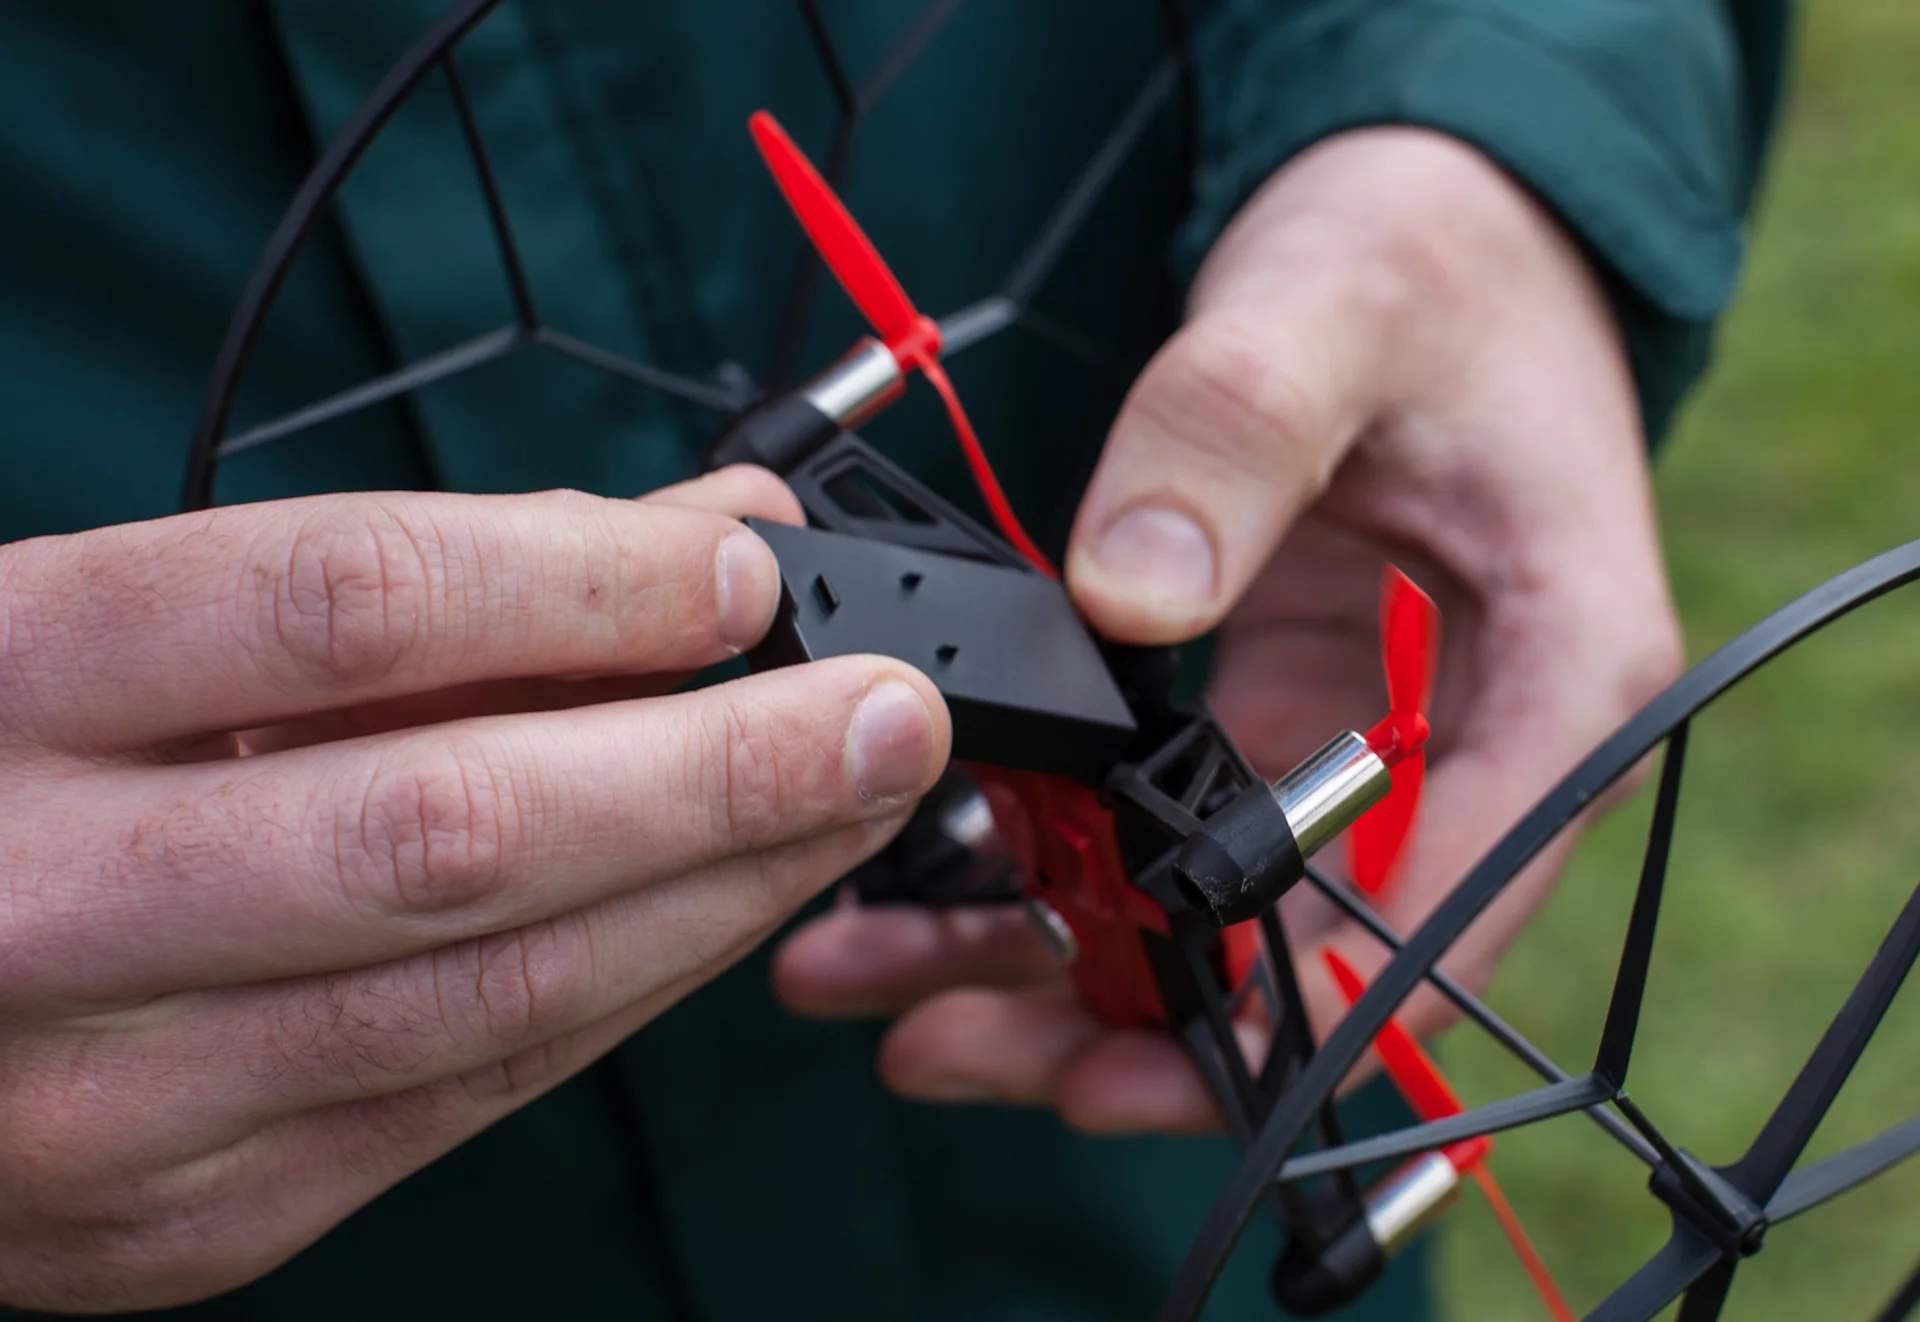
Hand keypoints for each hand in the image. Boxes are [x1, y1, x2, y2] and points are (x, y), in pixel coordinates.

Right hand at [0, 467, 948, 1309]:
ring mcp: (119, 1105)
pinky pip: (469, 1091)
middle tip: (891, 714)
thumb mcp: (104, 624)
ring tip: (852, 807)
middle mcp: (40, 915)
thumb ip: (395, 584)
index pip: (348, 607)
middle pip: (456, 829)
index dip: (587, 581)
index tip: (750, 571)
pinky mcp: (195, 1220)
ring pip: (497, 995)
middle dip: (723, 771)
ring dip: (719, 893)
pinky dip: (625, 990)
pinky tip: (723, 910)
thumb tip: (682, 539)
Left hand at [775, 128, 1682, 1128]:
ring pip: (1233, 921)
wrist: (1416, 231)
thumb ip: (1235, 432)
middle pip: (1330, 951)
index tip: (1174, 1051)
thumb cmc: (1423, 263)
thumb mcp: (1332, 311)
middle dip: (1156, 1030)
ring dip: (1073, 980)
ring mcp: (1366, 743)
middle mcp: (1476, 742)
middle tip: (973, 1054)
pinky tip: (932, 901)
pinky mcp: (1278, 722)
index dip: (1326, 1001)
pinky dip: (1064, 876)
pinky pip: (1173, 837)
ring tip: (903, 1010)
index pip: (1468, 889)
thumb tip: (1134, 595)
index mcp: (1562, 670)